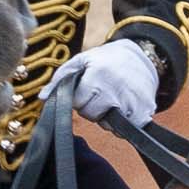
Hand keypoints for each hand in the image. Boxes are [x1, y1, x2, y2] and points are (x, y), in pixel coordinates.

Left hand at [41, 39, 157, 126]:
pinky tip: (123, 107)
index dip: (79, 98)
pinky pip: (126, 130)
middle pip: (92, 115)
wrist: (141, 58)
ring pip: (109, 125)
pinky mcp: (146, 112)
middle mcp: (116, 90)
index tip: (85, 89)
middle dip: (91, 108)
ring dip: (107, 117)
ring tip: (111, 99)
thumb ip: (60, 79)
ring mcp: (132, 102)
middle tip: (98, 94)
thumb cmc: (105, 60)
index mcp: (98, 75)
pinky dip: (122, 123)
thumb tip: (42, 98)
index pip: (78, 103)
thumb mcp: (81, 61)